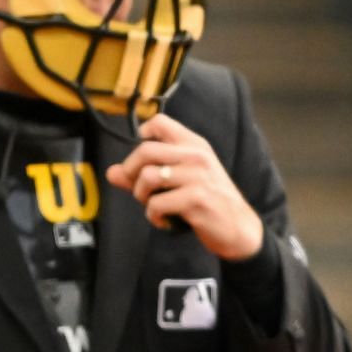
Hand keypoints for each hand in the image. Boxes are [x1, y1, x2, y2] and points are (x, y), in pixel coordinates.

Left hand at [104, 114, 264, 259]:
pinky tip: (164, 220)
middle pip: (145, 150)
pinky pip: (156, 204)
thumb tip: (111, 173)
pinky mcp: (197, 200)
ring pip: (148, 177)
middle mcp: (197, 156)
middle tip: (140, 190)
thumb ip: (145, 175)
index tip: (143, 159)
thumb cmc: (208, 201)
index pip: (160, 122)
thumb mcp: (181, 181)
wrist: (239, 228)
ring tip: (153, 206)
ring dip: (142, 196)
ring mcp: (198, 177)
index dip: (142, 137)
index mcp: (195, 145)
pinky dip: (154, 216)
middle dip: (132, 173)